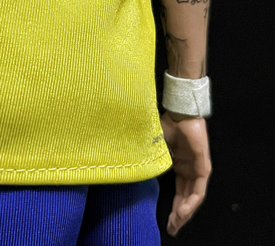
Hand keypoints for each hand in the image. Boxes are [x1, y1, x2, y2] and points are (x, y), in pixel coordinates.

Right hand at [161, 111, 211, 235]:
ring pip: (193, 197)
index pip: (179, 192)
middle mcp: (189, 170)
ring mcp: (197, 169)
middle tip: (172, 229)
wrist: (178, 112)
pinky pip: (198, 189)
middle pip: (186, 198)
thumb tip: (139, 173)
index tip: (166, 222)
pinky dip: (191, 202)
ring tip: (176, 223)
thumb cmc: (166, 125)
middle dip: (179, 216)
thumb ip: (152, 161)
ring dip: (185, 212)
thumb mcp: (155, 148)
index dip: (172, 207)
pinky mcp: (203, 167)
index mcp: (178, 166)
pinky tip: (184, 211)